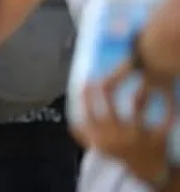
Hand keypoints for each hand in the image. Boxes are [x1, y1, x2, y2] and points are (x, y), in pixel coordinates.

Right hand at [74, 61, 173, 184]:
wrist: (147, 178)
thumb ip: (85, 134)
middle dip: (111, 79)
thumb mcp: (98, 149)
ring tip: (142, 76)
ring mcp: (138, 136)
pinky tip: (168, 94)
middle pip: (108, 99)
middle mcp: (116, 134)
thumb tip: (73, 119)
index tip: (89, 78)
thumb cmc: (121, 160)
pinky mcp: (158, 139)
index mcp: (98, 136)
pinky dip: (168, 104)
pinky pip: (165, 118)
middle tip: (119, 64)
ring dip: (140, 87)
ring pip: (137, 104)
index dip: (87, 91)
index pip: (86, 108)